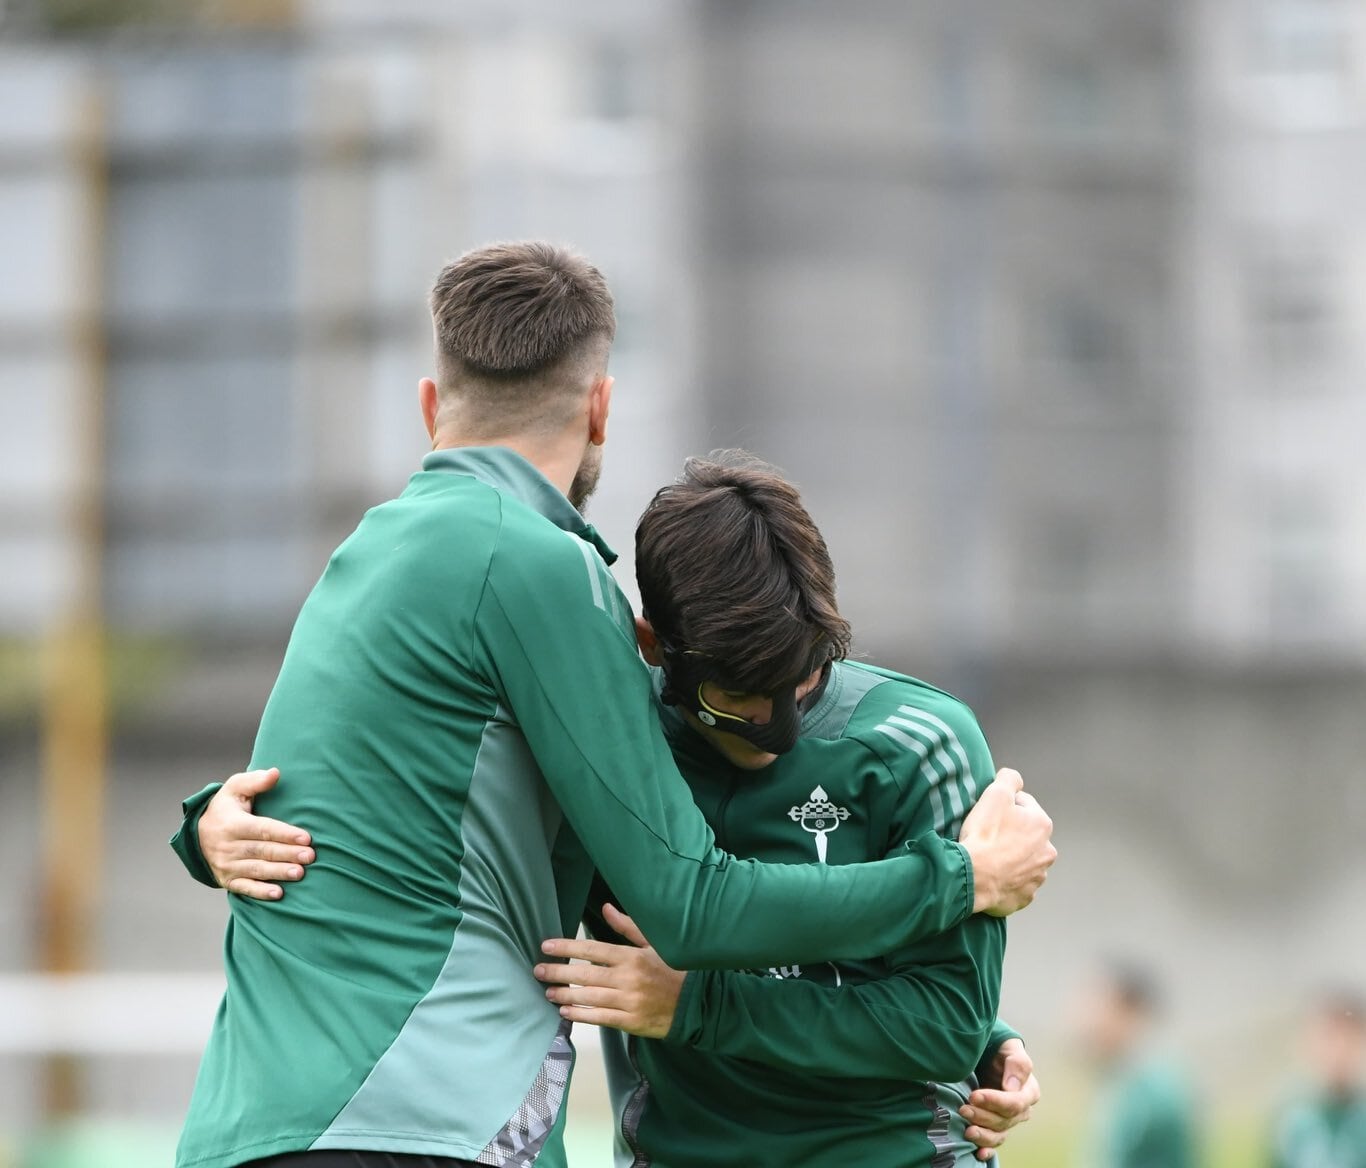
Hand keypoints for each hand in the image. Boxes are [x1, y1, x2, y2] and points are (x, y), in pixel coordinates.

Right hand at [198, 768, 314, 899]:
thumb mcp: (235, 788)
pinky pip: (245, 888)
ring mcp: (226, 865)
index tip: (306, 838)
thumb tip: (275, 773)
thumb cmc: (226, 808)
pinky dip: (261, 892)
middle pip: (262, 851)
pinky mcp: (227, 880)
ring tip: (300, 873)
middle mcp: (228, 846)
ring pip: (256, 870)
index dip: (284, 834)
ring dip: (278, 872)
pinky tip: (279, 894)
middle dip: (287, 854)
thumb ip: (255, 780)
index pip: (262, 829)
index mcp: (232, 823)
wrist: (198, 834)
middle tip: (310, 856)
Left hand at [534, 904, 686, 1038]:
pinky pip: (600, 1018)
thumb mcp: (653, 943)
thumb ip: (627, 927)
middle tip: (538, 970)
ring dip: (565, 994)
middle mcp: (628, 978)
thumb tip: (607, 908)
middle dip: (558, 972)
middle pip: (585, 974)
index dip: (567, 947)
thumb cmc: (672, 969)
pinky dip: (580, 1014)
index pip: (592, 949)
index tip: (546, 946)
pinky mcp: (630, 1022)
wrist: (695, 1003)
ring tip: (548, 991)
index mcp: (631, 956)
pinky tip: (565, 1011)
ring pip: (589, 997)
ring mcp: (628, 1002)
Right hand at [959, 768, 1055, 915]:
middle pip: (1025, 834)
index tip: (989, 814)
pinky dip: (1006, 878)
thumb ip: (1009, 779)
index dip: (1003, 805)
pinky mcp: (1025, 896)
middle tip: (987, 835)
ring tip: (989, 856)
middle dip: (1010, 833)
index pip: (1023, 804)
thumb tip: (1014, 778)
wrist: (972, 876)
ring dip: (1010, 856)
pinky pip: (1016, 883)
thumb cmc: (984, 836)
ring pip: (1023, 860)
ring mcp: (1037, 877)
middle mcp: (1046, 852)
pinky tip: (991, 873)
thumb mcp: (995, 794)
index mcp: (1042, 825)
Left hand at [960, 1038, 1040, 1160]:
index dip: (995, 1101)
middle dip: (983, 1116)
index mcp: (1029, 1091)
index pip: (1015, 1103)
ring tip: (967, 1131)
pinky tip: (978, 1154)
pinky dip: (987, 1149)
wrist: (991, 1055)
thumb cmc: (1002, 1050)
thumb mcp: (1011, 1049)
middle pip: (1004, 1120)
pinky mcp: (997, 1126)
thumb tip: (1012, 1087)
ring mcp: (1009, 1120)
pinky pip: (995, 1142)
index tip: (974, 1095)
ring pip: (999, 1133)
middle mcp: (1022, 1109)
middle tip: (963, 1109)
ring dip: (983, 1134)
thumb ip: (1016, 1064)